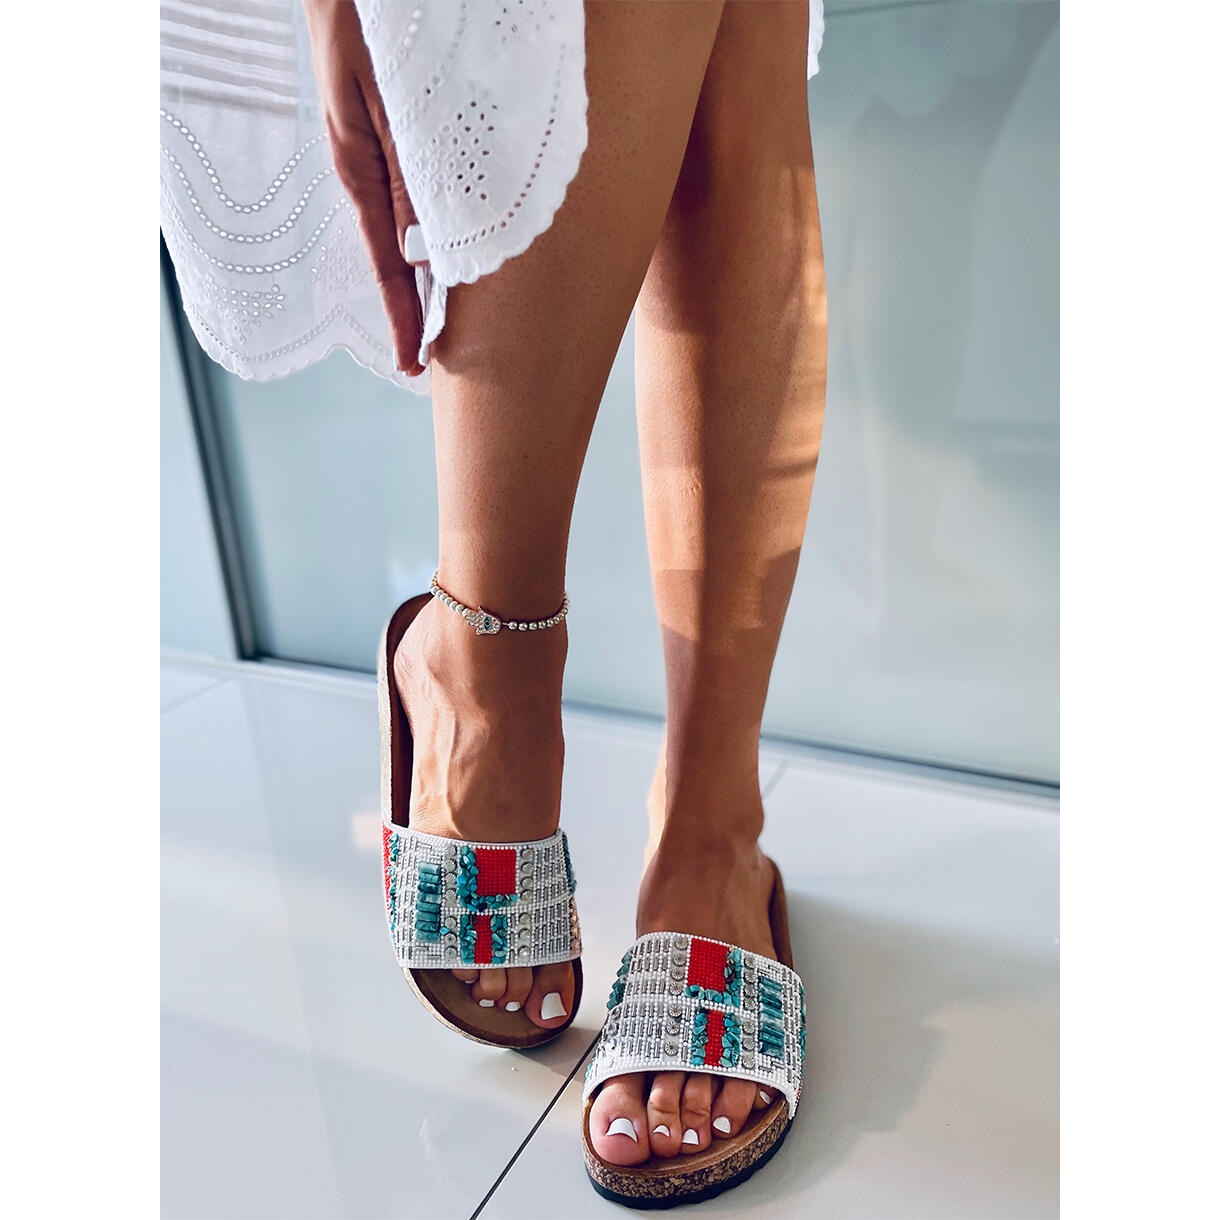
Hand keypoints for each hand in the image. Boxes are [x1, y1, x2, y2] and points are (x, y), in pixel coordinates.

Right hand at [301, 0, 426, 375]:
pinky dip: (427, 236)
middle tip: (430, 360)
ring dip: (424, 276)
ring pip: (407, 232)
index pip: (389, 268)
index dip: (404, 319)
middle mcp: (368, 173)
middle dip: (415, 309)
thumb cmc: (373, 29)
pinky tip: (439, 253)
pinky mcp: (388, 138)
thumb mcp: (389, 109)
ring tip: (439, 322)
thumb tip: (422, 254)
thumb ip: (408, 179)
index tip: (412, 367)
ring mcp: (376, 157)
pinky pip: (410, 201)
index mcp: (364, 174)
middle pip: (397, 258)